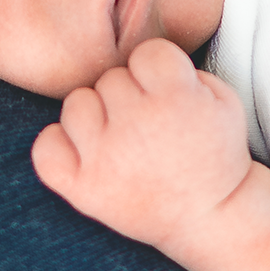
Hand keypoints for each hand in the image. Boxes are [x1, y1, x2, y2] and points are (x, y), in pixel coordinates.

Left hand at [31, 39, 252, 246]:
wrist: (211, 217)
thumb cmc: (214, 155)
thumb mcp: (223, 99)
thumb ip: (183, 67)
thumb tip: (139, 59)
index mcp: (174, 97)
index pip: (146, 53)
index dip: (158, 73)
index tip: (167, 97)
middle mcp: (135, 124)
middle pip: (109, 79)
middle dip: (128, 97)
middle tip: (149, 127)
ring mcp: (104, 158)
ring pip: (75, 104)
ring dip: (95, 118)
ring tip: (122, 142)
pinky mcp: (82, 188)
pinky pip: (45, 147)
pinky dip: (59, 147)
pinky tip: (85, 155)